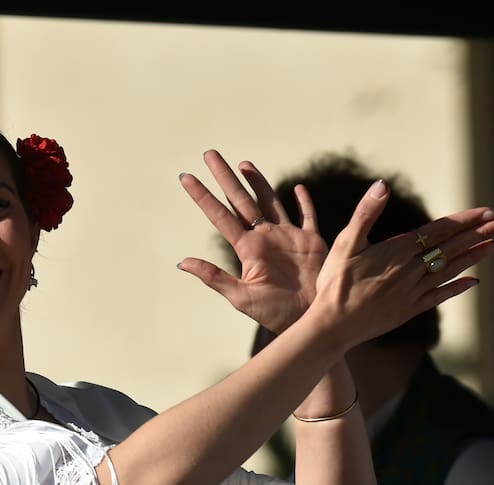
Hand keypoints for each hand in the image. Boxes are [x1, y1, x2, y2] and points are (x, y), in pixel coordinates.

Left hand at [178, 150, 326, 332]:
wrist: (309, 322)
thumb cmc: (275, 314)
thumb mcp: (241, 296)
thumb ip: (214, 277)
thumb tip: (181, 262)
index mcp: (247, 248)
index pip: (219, 215)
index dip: (202, 196)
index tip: (185, 176)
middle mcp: (264, 238)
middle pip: (240, 200)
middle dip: (225, 177)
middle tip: (209, 153)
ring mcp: (288, 237)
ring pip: (269, 202)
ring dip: (257, 183)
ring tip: (244, 164)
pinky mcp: (312, 242)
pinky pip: (308, 217)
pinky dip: (303, 202)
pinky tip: (298, 188)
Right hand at [309, 180, 493, 347]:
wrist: (333, 325)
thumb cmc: (334, 282)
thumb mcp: (345, 242)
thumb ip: (365, 213)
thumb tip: (382, 185)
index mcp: (398, 250)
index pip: (439, 230)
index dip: (464, 220)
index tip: (487, 212)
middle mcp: (412, 270)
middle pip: (452, 248)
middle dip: (480, 234)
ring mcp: (413, 291)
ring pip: (451, 270)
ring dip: (475, 256)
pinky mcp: (410, 309)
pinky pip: (440, 296)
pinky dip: (458, 287)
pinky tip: (473, 282)